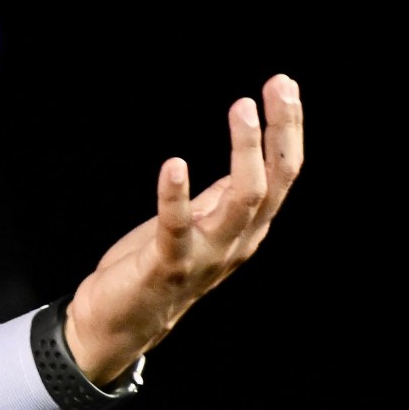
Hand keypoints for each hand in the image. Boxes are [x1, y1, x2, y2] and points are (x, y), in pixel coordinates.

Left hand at [62, 74, 303, 383]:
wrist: (121, 324)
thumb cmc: (159, 268)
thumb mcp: (201, 226)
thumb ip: (224, 198)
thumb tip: (248, 160)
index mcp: (247, 228)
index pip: (282, 173)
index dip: (288, 130)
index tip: (283, 84)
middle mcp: (237, 241)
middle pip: (275, 182)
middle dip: (281, 132)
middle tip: (278, 86)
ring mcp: (206, 255)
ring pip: (243, 200)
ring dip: (245, 152)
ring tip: (242, 108)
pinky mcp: (167, 265)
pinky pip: (176, 227)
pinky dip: (176, 195)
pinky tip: (174, 165)